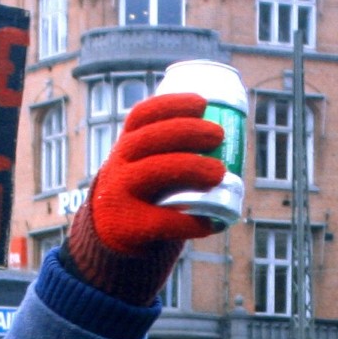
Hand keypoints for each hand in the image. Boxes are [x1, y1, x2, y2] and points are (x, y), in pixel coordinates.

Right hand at [63, 93, 225, 304]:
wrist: (111, 235)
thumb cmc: (144, 191)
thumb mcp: (147, 164)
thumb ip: (171, 150)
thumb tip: (225, 136)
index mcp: (126, 145)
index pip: (142, 116)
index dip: (171, 104)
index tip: (202, 102)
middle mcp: (119, 164)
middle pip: (151, 139)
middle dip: (188, 132)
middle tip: (219, 134)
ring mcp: (120, 193)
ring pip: (156, 171)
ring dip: (192, 167)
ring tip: (220, 173)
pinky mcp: (128, 226)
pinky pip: (161, 220)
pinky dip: (189, 222)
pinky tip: (211, 223)